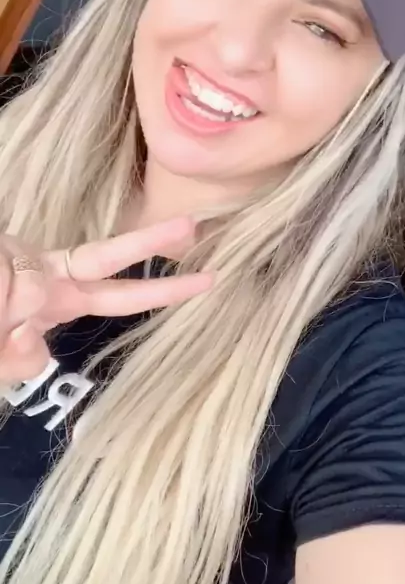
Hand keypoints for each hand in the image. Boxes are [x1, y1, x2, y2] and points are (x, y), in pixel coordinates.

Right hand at [0, 217, 211, 384]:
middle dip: (150, 242)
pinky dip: (1, 296)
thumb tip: (34, 350)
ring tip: (5, 318)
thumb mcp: (4, 357)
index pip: (120, 293)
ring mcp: (22, 258)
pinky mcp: (3, 247)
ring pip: (39, 275)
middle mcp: (49, 276)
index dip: (164, 291)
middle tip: (195, 225)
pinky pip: (6, 276)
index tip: (205, 281)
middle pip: (106, 258)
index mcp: (62, 300)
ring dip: (18, 299)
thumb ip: (19, 359)